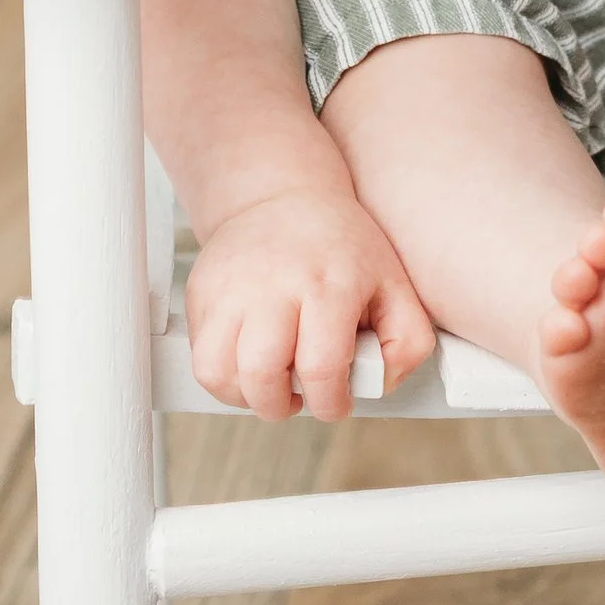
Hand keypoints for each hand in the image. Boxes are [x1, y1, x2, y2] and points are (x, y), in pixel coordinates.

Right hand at [184, 190, 437, 419]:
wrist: (282, 198)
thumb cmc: (342, 249)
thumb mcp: (395, 286)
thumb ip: (406, 342)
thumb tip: (379, 383)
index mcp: (328, 286)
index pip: (321, 369)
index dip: (330, 404)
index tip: (336, 402)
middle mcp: (272, 286)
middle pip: (260, 375)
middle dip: (281, 406)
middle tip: (296, 397)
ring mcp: (229, 288)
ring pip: (216, 372)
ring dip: (243, 395)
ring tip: (267, 383)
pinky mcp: (200, 292)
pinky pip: (198, 355)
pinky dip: (221, 374)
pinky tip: (247, 361)